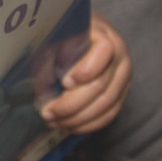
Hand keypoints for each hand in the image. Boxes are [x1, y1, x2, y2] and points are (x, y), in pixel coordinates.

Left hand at [41, 12, 130, 133]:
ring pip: (106, 105)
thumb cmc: (68, 35)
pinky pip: (109, 114)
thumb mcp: (58, 35)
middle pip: (101, 85)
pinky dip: (88, 124)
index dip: (86, 69)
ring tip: (54, 121)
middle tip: (48, 112)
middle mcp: (120, 57)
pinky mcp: (121, 94)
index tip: (64, 82)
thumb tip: (38, 82)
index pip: (104, 51)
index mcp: (105, 35)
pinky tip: (69, 125)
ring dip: (77, 118)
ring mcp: (123, 78)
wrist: (87, 36)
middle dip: (72, 104)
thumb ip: (51, 53)